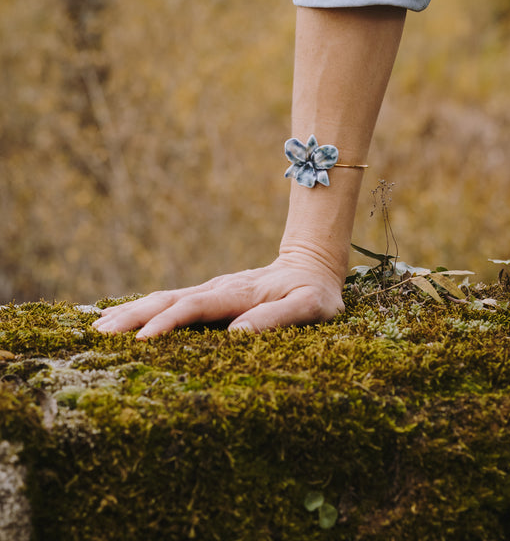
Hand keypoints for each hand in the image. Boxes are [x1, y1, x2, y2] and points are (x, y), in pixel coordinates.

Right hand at [91, 252, 344, 338]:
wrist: (312, 264)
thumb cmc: (315, 292)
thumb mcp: (311, 307)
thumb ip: (279, 317)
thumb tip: (238, 334)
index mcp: (238, 293)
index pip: (195, 307)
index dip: (167, 322)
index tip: (139, 341)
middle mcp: (219, 288)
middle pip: (168, 299)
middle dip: (133, 316)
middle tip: (99, 335)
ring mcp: (212, 290)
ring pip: (165, 298)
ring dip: (132, 311)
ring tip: (98, 327)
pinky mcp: (210, 295)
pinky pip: (172, 301)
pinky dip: (144, 309)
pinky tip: (123, 318)